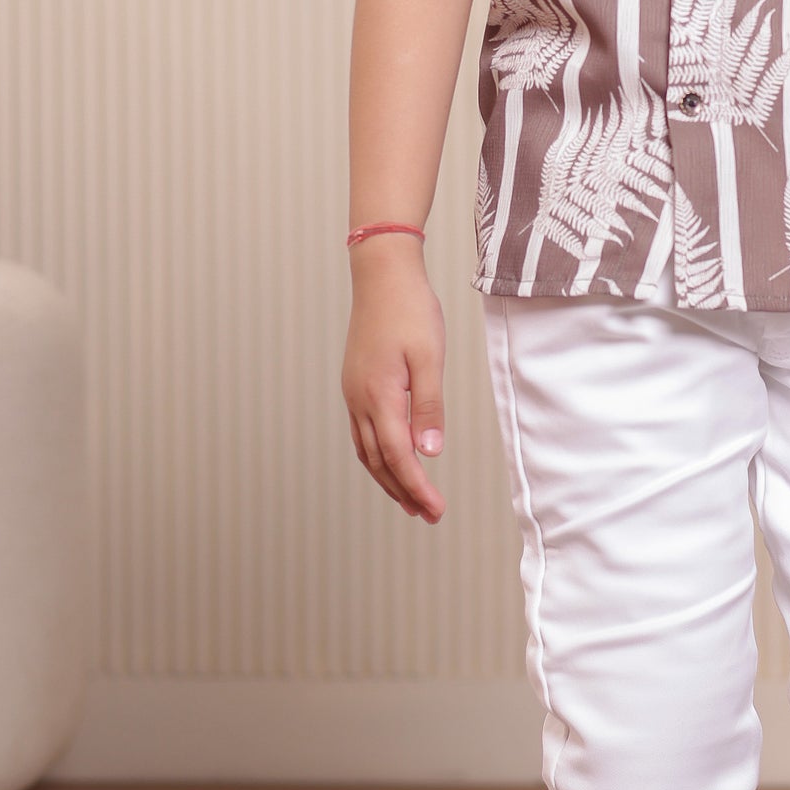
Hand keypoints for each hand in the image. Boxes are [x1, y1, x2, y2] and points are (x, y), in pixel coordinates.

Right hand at [342, 246, 448, 521]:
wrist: (382, 275)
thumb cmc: (410, 311)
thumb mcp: (430, 358)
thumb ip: (428, 406)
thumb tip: (429, 450)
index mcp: (378, 396)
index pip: (397, 456)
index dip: (416, 487)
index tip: (435, 509)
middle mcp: (359, 400)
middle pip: (378, 461)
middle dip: (402, 491)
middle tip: (427, 515)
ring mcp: (354, 393)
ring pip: (366, 450)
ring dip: (388, 478)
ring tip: (410, 500)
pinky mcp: (356, 385)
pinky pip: (362, 432)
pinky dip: (377, 456)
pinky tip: (392, 460)